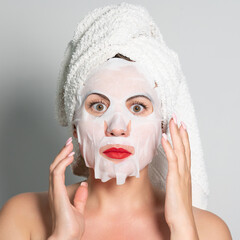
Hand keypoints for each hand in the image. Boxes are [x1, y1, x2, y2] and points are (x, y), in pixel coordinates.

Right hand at [48, 137, 87, 239]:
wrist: (66, 238)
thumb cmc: (71, 228)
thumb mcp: (78, 209)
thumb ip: (79, 197)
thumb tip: (83, 184)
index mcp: (58, 193)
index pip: (58, 171)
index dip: (63, 159)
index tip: (70, 150)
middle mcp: (54, 190)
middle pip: (55, 166)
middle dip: (61, 153)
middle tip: (69, 142)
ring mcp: (54, 191)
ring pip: (54, 167)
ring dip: (61, 154)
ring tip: (69, 145)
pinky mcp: (57, 193)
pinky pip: (57, 173)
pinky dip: (62, 163)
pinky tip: (69, 157)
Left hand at [161, 114, 198, 238]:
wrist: (182, 220)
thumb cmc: (178, 206)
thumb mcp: (176, 189)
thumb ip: (175, 179)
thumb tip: (171, 173)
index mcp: (185, 172)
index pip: (186, 150)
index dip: (184, 137)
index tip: (182, 126)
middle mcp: (185, 170)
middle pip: (184, 146)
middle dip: (180, 131)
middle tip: (177, 117)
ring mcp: (181, 173)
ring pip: (179, 149)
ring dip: (175, 134)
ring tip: (172, 121)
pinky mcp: (175, 177)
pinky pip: (172, 159)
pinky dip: (168, 146)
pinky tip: (164, 137)